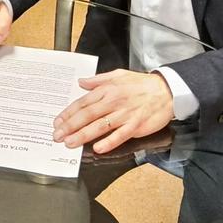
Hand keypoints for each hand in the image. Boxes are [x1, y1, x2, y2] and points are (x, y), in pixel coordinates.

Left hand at [52, 70, 173, 152]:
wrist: (166, 90)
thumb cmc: (141, 84)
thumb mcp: (117, 74)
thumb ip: (97, 80)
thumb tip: (81, 82)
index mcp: (107, 90)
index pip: (82, 102)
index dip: (68, 113)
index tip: (57, 122)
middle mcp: (113, 102)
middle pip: (87, 115)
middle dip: (69, 126)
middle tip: (57, 135)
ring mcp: (124, 115)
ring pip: (99, 126)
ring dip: (83, 135)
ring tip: (69, 143)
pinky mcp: (136, 126)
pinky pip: (120, 135)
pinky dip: (108, 142)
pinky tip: (97, 148)